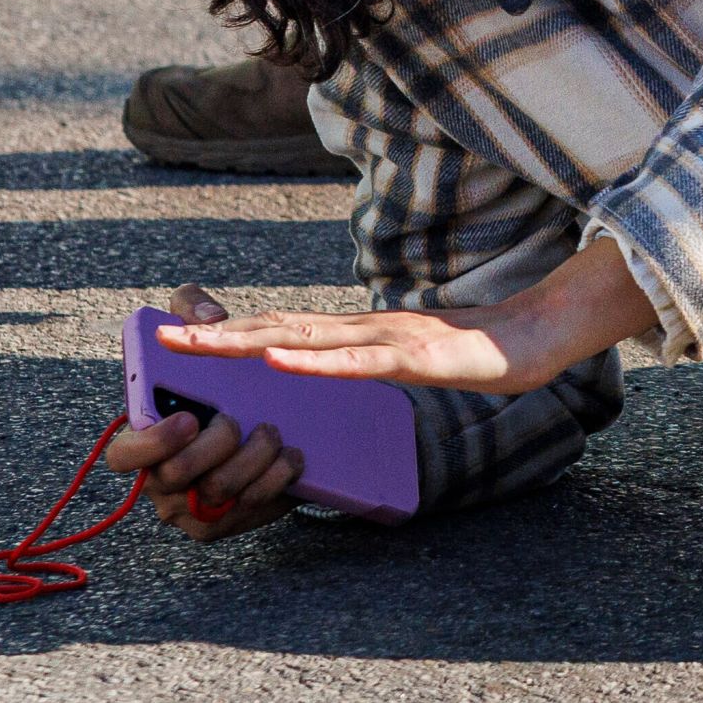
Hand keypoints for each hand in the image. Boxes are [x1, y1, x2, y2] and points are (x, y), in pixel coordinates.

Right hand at [99, 285, 300, 538]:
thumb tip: (205, 316)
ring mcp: (193, 507)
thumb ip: (194, 309)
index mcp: (144, 439)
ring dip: (251, 460)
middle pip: (176, 477)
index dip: (151, 443)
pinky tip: (291, 456)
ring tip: (273, 433)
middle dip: (214, 446)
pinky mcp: (228, 522)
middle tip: (238, 421)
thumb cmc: (220, 378)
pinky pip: (249, 510)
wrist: (266, 418)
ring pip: (217, 494)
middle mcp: (161, 480)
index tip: (188, 418)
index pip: (123, 456)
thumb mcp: (206, 335)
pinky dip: (275, 481)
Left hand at [149, 243, 655, 396]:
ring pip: (305, 341)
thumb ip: (370, 363)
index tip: (179, 335)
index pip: (282, 332)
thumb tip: (334, 373)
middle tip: (160, 337)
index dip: (229, 331)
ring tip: (200, 345)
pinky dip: (313, 363)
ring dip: (247, 343)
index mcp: (358, 334)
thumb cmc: (480, 351)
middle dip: (216, 336)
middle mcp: (362, 329)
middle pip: (277, 331)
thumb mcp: (410, 361)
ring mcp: (387, 339)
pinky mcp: (415, 356)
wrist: (542, 332)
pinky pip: (356, 362)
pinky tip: (278, 364)